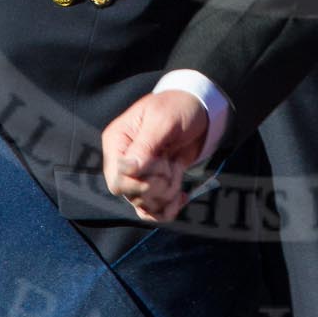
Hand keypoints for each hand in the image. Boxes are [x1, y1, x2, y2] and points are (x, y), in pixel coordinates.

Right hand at [102, 90, 207, 222]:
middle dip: (156, 189)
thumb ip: (145, 145)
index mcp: (117, 141)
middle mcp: (122, 160)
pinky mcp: (153, 183)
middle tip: (171, 170)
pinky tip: (181, 196)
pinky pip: (152, 209)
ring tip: (177, 178)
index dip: (142, 180)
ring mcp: (137, 174)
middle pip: (129, 194)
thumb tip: (129, 169)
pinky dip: (168, 209)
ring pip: (142, 204)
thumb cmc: (178, 107)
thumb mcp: (162, 119)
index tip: (163, 164)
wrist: (200, 111)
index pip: (117, 178)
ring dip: (165, 198)